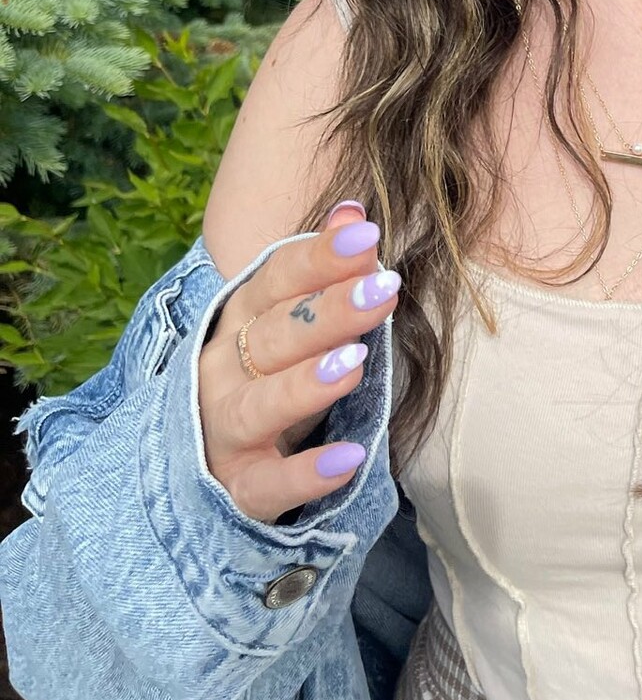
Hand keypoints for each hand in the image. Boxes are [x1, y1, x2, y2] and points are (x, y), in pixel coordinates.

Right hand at [196, 204, 401, 523]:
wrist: (200, 465)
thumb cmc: (264, 373)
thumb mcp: (289, 319)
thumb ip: (321, 269)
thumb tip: (354, 211)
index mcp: (240, 317)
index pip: (277, 277)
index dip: (321, 256)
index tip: (369, 236)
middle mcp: (222, 369)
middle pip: (275, 335)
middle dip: (329, 312)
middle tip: (384, 289)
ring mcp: (222, 431)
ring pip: (260, 406)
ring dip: (306, 385)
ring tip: (357, 364)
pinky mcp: (236, 488)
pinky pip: (267, 485)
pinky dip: (305, 476)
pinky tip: (350, 460)